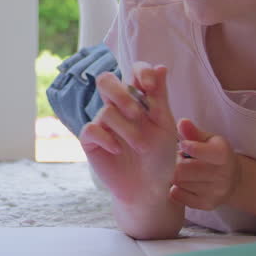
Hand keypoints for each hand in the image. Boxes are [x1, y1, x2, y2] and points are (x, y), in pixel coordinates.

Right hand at [78, 62, 177, 202]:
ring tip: (141, 146)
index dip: (140, 72)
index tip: (150, 87)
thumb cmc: (160, 157)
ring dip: (127, 129)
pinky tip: (118, 151)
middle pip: (106, 80)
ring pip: (106, 110)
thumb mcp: (165, 126)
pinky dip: (107, 139)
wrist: (149, 189)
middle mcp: (117, 106)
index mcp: (138, 98)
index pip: (134, 71)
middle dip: (122, 94)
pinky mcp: (91, 140)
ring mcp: (102, 123)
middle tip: (137, 114)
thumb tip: (162, 67)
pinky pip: (91, 129)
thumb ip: (160, 97)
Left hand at [170, 118, 240, 209]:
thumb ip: (194, 132)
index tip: (184, 145)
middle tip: (180, 160)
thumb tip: (182, 123)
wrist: (234, 179)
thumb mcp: (209, 140)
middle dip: (176, 163)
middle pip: (182, 170)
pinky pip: (179, 196)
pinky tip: (183, 182)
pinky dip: (176, 188)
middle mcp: (222, 175)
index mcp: (223, 154)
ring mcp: (215, 192)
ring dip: (176, 175)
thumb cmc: (216, 155)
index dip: (185, 146)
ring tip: (184, 170)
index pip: (196, 150)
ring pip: (179, 183)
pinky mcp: (206, 204)